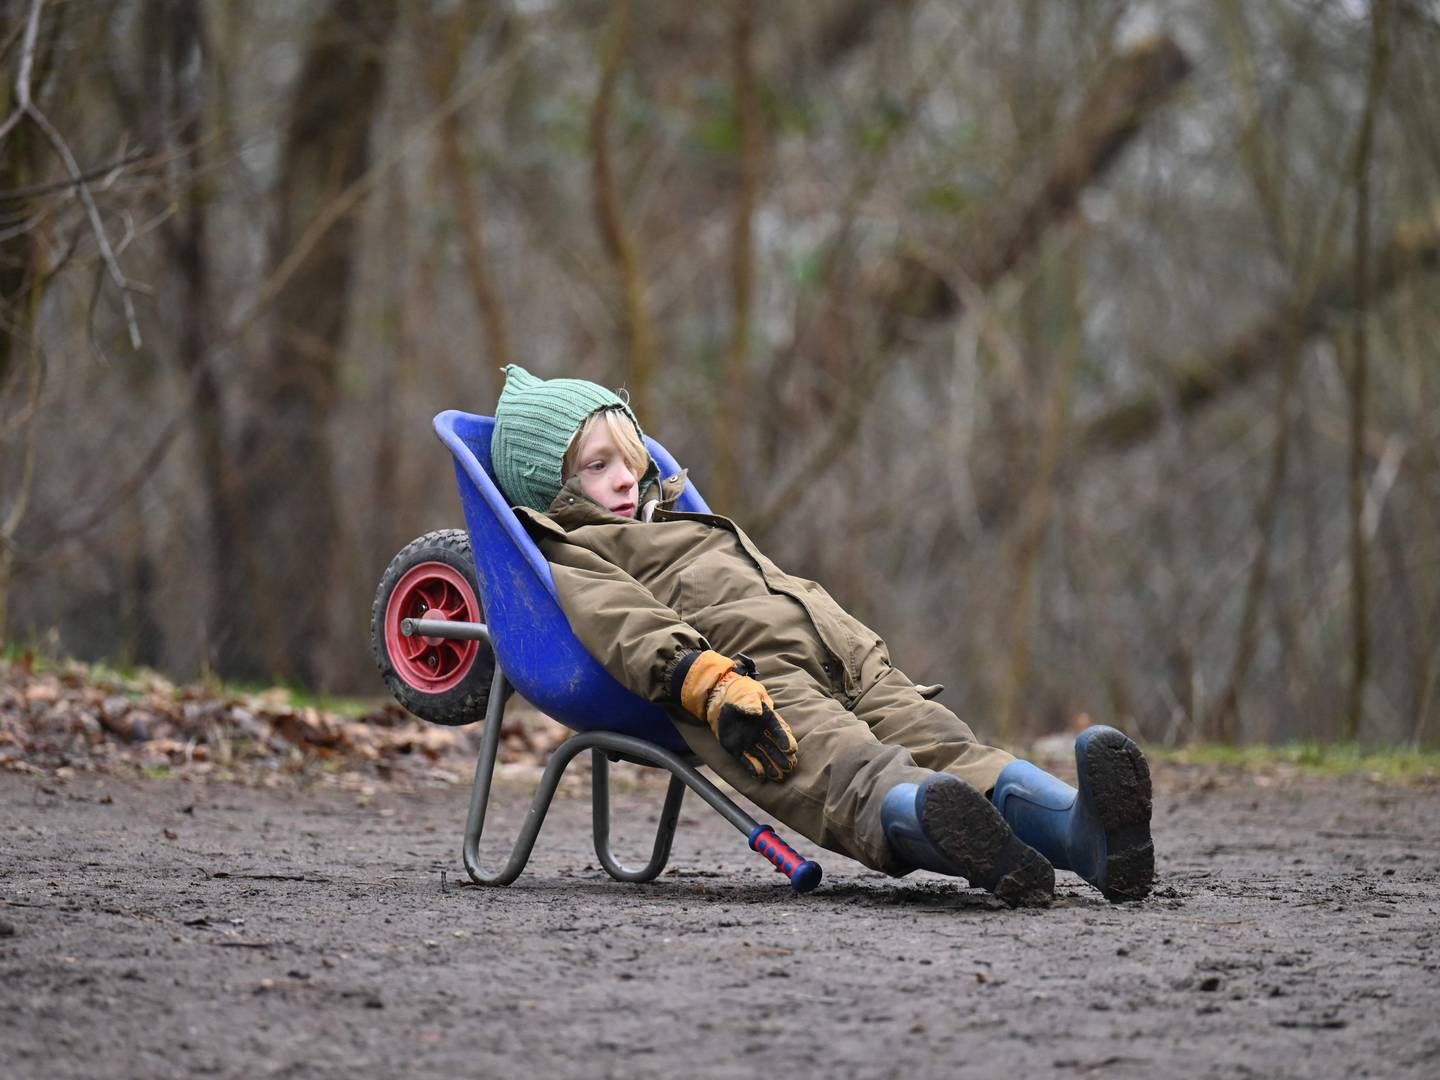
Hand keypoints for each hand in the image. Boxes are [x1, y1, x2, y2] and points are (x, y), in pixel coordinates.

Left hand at [678, 651, 797, 780]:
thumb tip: (757, 712)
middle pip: (775, 748)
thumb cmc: (739, 694)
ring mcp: (750, 743)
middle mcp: (761, 734)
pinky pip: (746, 761)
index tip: (790, 749)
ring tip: (778, 776)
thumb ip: (752, 702)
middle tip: (788, 767)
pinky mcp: (738, 750)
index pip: (779, 731)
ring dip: (771, 767)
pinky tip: (759, 775)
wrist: (720, 700)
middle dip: (782, 758)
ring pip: (763, 757)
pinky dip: (753, 768)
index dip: (785, 740)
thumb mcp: (747, 694)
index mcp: (768, 719)